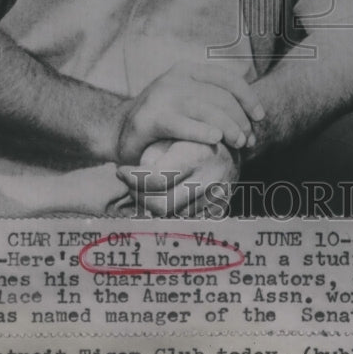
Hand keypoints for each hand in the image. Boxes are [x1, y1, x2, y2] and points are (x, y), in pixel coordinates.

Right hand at [113, 61, 263, 164]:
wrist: (119, 132)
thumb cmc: (163, 122)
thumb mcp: (188, 104)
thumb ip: (212, 103)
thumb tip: (252, 118)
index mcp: (188, 71)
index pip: (228, 79)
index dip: (248, 97)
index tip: (260, 117)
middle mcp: (176, 79)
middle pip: (221, 97)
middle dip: (241, 119)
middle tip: (248, 141)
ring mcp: (162, 96)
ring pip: (207, 109)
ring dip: (229, 127)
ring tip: (238, 143)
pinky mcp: (150, 117)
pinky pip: (182, 123)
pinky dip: (201, 131)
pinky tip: (215, 139)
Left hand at [116, 139, 240, 216]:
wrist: (232, 140)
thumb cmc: (194, 133)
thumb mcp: (173, 131)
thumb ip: (153, 153)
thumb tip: (137, 175)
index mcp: (196, 156)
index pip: (155, 179)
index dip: (132, 178)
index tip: (120, 170)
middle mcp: (209, 179)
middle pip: (161, 206)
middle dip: (138, 196)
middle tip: (129, 184)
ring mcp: (216, 197)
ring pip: (172, 217)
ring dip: (152, 206)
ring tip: (143, 189)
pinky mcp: (219, 208)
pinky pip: (187, 221)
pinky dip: (171, 213)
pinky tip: (162, 197)